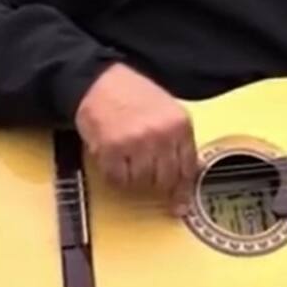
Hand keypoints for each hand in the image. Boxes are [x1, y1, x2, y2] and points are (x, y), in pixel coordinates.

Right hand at [74, 63, 198, 215]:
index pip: (188, 168)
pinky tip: (113, 159)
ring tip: (126, 158)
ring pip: (141, 182)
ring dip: (132, 177)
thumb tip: (185, 179)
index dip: (183, 190)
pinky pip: (118, 179)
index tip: (180, 205)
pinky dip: (114, 175)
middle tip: (142, 172)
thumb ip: (177, 141)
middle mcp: (162, 134)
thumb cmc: (132, 95)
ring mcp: (137, 142)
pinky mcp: (113, 149)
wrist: (98, 81)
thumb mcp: (167, 110)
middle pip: (165, 180)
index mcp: (180, 124)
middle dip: (154, 182)